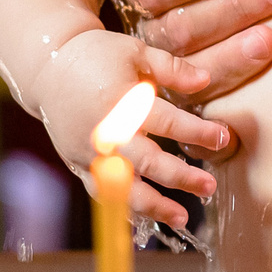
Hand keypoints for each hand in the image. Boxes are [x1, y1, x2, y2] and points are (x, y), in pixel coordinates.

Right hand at [37, 29, 230, 227]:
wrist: (48, 67)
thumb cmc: (97, 55)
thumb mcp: (135, 52)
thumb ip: (171, 68)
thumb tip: (206, 81)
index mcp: (122, 101)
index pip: (167, 122)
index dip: (198, 133)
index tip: (223, 138)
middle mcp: (106, 132)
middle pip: (148, 162)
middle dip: (181, 177)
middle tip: (209, 187)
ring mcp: (89, 153)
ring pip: (122, 187)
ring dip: (153, 205)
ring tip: (180, 217)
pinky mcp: (78, 164)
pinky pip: (101, 193)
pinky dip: (122, 209)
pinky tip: (145, 219)